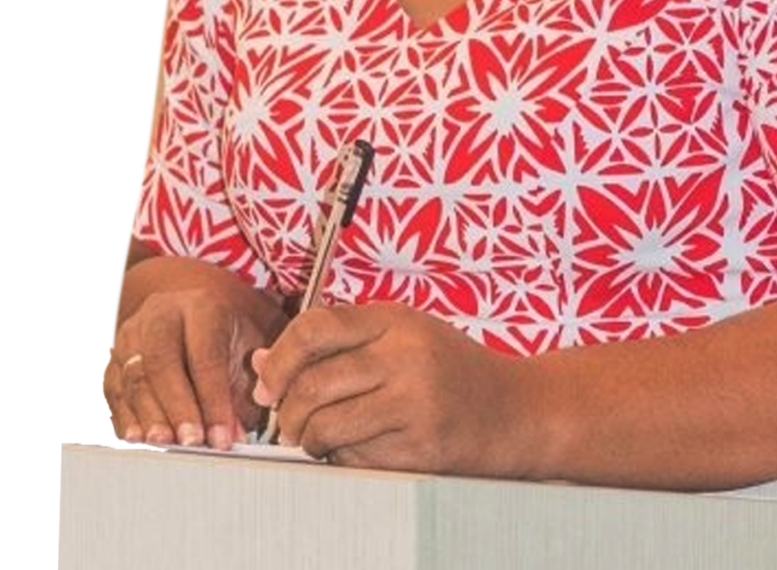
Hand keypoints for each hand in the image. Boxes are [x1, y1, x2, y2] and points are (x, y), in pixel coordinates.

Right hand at [103, 287, 268, 449]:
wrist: (191, 316)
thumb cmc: (223, 336)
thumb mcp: (246, 349)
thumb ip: (245, 389)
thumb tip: (235, 435)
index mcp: (202, 307)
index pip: (205, 355)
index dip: (213, 400)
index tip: (222, 437)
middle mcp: (160, 316)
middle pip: (161, 363)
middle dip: (177, 409)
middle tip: (191, 443)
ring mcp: (131, 337)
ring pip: (132, 379)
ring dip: (151, 419)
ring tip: (167, 446)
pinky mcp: (112, 360)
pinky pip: (114, 393)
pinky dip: (128, 420)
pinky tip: (142, 441)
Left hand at [251, 303, 529, 474]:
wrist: (516, 410)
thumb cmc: (450, 370)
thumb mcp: (400, 338)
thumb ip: (337, 344)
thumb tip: (260, 365)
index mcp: (396, 320)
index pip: (314, 328)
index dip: (279, 357)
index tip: (268, 382)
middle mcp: (404, 356)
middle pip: (311, 383)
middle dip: (287, 410)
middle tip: (289, 421)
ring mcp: (413, 403)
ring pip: (325, 426)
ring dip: (309, 439)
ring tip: (318, 437)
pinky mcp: (419, 448)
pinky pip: (353, 457)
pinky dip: (342, 457)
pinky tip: (357, 447)